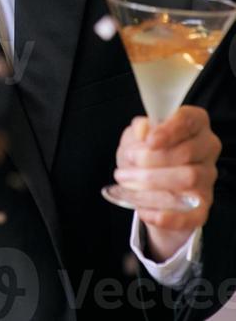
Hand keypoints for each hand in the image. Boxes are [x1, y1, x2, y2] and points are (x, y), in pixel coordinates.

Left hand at [114, 106, 220, 260]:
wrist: (150, 186)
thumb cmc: (146, 153)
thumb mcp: (136, 136)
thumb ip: (138, 129)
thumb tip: (142, 129)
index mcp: (194, 123)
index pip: (188, 120)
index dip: (169, 130)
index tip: (150, 141)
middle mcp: (206, 149)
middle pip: (186, 153)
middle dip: (152, 159)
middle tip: (129, 161)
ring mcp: (207, 179)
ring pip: (188, 179)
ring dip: (153, 183)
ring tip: (127, 182)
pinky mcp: (202, 207)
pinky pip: (190, 214)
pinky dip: (165, 215)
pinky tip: (143, 210)